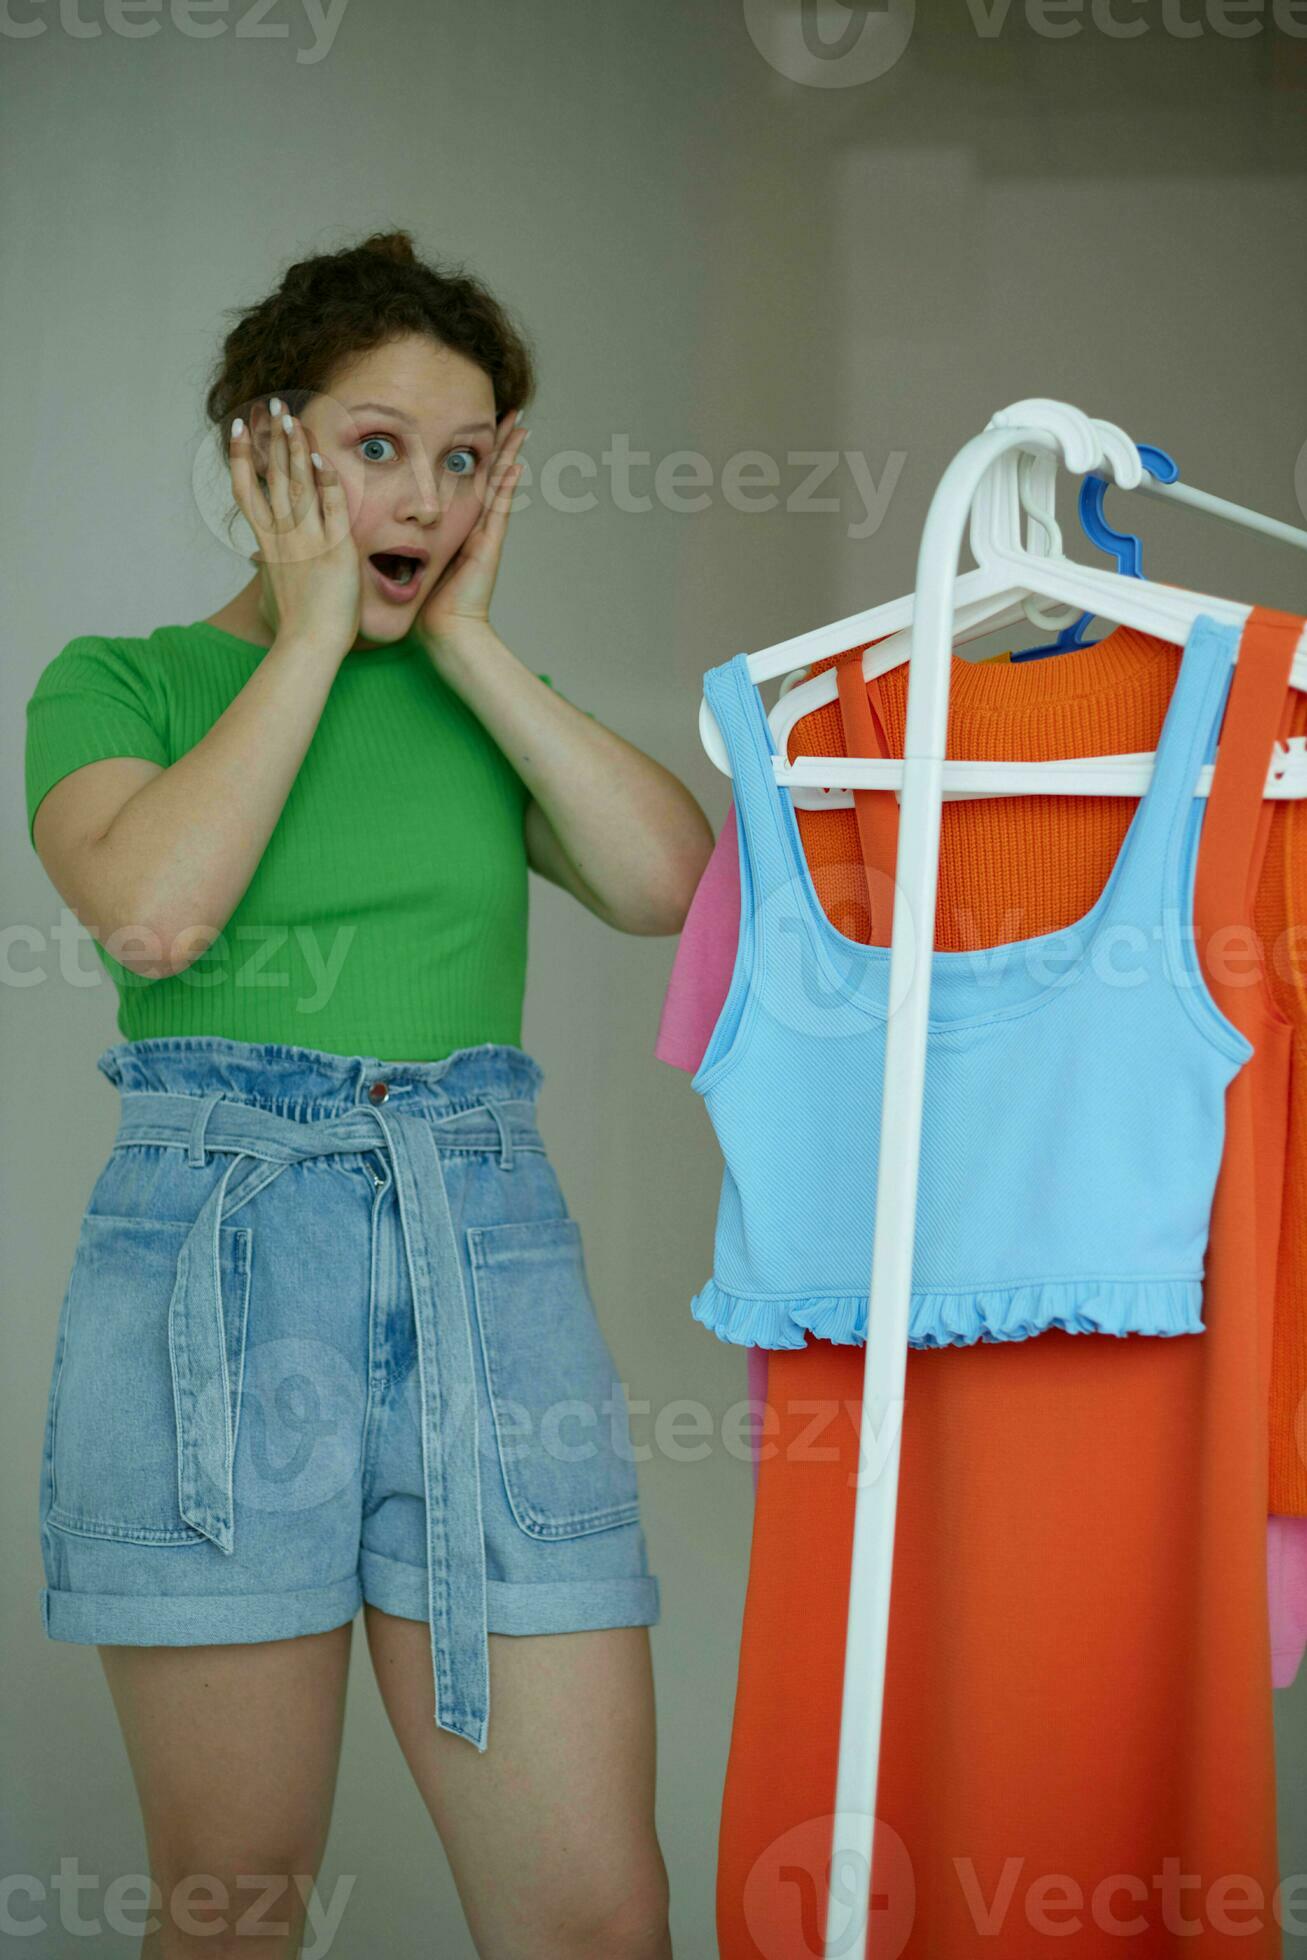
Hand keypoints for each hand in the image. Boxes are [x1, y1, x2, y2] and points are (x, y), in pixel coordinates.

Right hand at [229, 399, 360, 659]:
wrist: (308, 646)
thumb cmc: (294, 627)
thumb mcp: (271, 592)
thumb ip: (267, 571)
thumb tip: (258, 566)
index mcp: (267, 543)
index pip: (247, 489)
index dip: (240, 456)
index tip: (237, 428)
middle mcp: (282, 535)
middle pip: (272, 476)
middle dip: (271, 437)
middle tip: (271, 404)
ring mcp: (307, 540)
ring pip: (297, 484)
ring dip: (295, 448)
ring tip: (291, 416)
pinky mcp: (335, 549)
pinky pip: (331, 508)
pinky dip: (326, 481)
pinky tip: (322, 456)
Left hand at [416, 410, 527, 649]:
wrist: (448, 632)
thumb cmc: (430, 607)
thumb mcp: (413, 566)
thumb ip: (403, 547)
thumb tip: (379, 532)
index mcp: (458, 528)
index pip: (467, 481)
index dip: (472, 453)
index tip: (475, 425)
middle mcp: (475, 527)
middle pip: (490, 474)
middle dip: (499, 444)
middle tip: (510, 413)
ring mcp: (486, 535)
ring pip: (499, 484)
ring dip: (510, 455)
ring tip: (520, 426)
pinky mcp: (488, 547)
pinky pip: (499, 509)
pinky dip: (507, 487)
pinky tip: (515, 464)